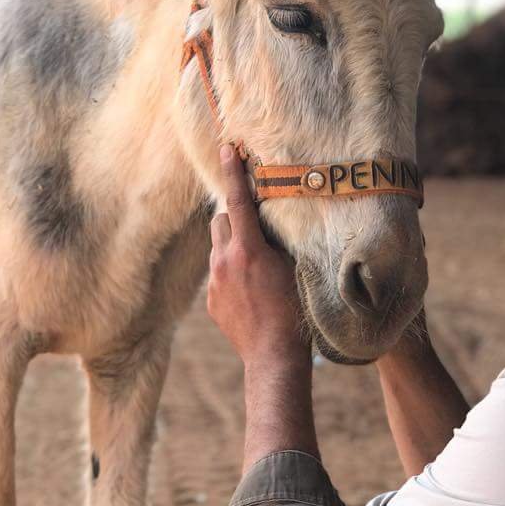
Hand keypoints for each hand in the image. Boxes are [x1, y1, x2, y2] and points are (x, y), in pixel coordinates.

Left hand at [207, 145, 308, 369]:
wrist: (274, 357)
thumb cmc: (294, 311)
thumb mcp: (294, 267)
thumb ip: (278, 240)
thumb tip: (272, 220)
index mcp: (247, 249)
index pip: (239, 201)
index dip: (233, 172)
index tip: (227, 148)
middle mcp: (224, 262)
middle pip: (222, 220)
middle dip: (236, 216)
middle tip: (257, 226)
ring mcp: (214, 283)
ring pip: (218, 247)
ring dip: (234, 246)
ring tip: (257, 266)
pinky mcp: (211, 301)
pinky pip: (218, 274)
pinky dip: (231, 272)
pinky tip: (252, 291)